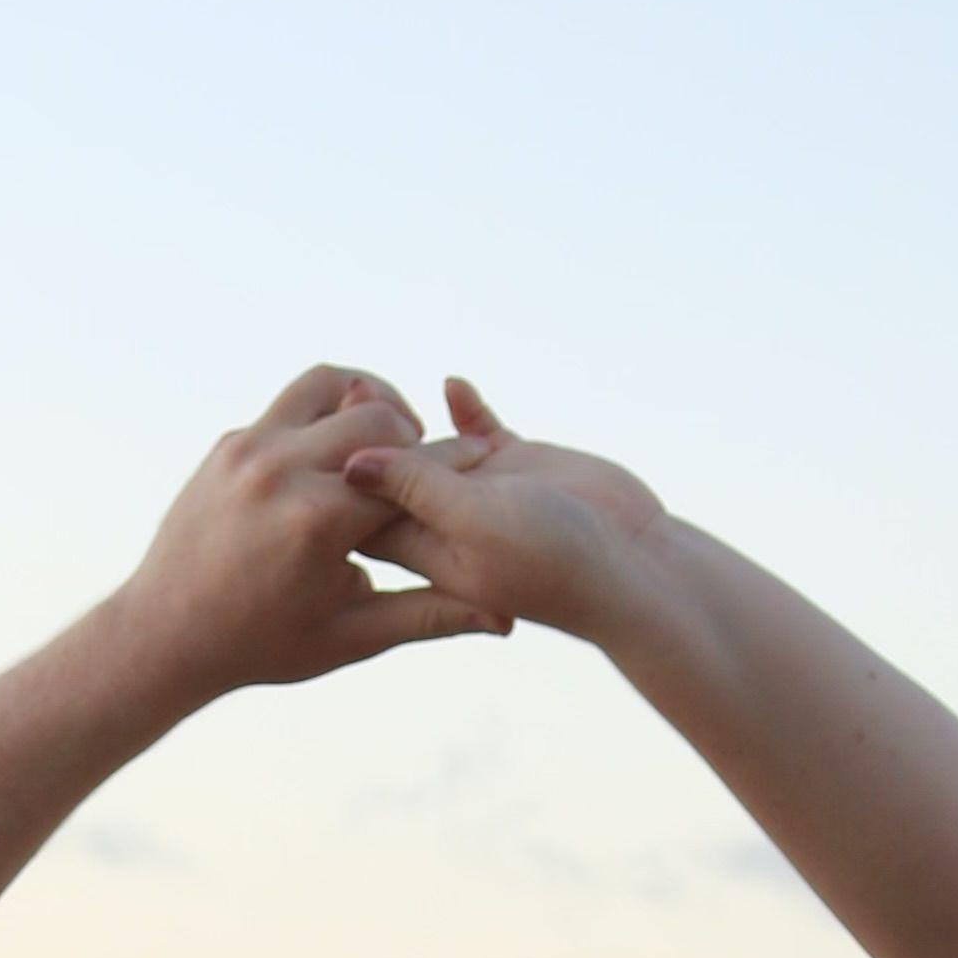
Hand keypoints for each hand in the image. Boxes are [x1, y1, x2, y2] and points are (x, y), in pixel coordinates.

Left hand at [100, 364, 509, 701]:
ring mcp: (248, 449)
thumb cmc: (262, 645)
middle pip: (378, 414)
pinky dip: (324, 414)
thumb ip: (428, 615)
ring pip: (329, 383)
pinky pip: (290, 404)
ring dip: (367, 399)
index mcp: (318, 522)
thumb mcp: (351, 636)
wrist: (165, 635)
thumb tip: (504, 619)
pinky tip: (339, 452)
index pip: (410, 473)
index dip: (456, 466)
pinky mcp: (229, 443)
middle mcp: (281, 472)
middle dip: (413, 433)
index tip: (483, 462)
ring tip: (385, 437)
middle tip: (426, 463)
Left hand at [342, 379, 692, 654]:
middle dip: (365, 433)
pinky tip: (454, 386)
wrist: (634, 571)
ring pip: (424, 447)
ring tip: (377, 389)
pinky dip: (466, 407)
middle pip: (384, 471)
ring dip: (402, 418)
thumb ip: (416, 494)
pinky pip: (478, 427)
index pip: (359, 507)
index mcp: (422, 547)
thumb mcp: (474, 528)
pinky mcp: (517, 464)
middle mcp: (443, 518)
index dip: (342, 470)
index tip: (323, 434)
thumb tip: (353, 464)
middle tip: (356, 392)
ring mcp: (479, 489)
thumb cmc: (554, 564)